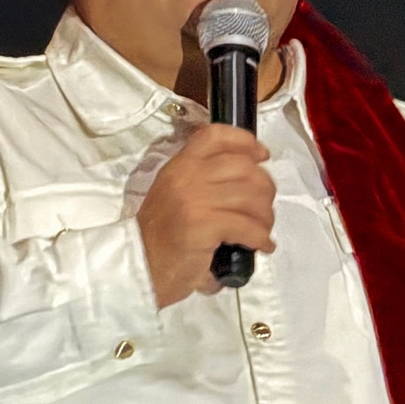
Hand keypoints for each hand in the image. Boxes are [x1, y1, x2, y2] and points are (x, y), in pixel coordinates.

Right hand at [137, 124, 274, 306]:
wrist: (139, 268)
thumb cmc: (160, 239)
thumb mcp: (174, 196)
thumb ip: (202, 182)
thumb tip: (248, 180)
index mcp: (180, 165)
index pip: (216, 136)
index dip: (245, 142)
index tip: (262, 156)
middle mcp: (187, 176)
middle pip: (244, 167)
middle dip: (265, 188)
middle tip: (263, 209)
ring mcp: (195, 199)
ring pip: (252, 196)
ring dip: (266, 216)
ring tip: (263, 230)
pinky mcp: (205, 225)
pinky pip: (249, 226)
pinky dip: (262, 238)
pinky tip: (262, 246)